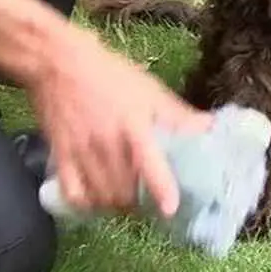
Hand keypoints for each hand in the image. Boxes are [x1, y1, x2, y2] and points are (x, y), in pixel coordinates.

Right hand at [27, 25, 212, 217]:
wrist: (60, 62)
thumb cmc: (111, 73)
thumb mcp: (148, 89)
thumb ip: (178, 114)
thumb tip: (210, 128)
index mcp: (133, 124)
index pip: (148, 162)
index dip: (160, 189)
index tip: (170, 209)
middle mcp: (106, 143)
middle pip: (125, 191)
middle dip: (141, 204)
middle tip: (150, 201)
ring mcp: (81, 152)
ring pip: (102, 197)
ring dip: (118, 206)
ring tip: (128, 201)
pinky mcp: (61, 156)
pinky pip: (74, 194)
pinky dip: (88, 204)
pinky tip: (98, 198)